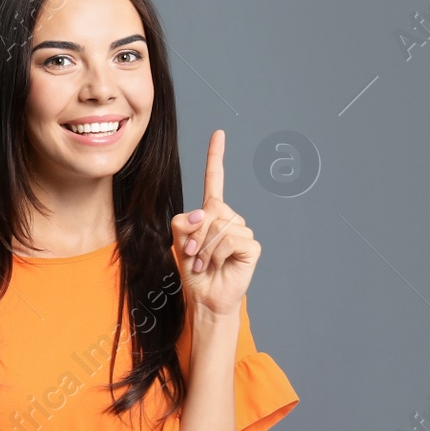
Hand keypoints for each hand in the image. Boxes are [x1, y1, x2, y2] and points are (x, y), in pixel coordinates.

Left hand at [170, 130, 259, 317]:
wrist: (204, 297)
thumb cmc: (193, 271)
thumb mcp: (178, 243)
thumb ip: (183, 222)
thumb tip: (204, 213)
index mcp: (211, 213)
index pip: (215, 181)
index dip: (216, 157)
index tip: (219, 134)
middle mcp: (230, 218)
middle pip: (209, 210)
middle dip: (194, 236)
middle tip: (193, 256)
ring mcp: (242, 231)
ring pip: (217, 227)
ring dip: (203, 250)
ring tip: (204, 264)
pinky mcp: (251, 246)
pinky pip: (228, 240)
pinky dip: (216, 255)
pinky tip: (218, 266)